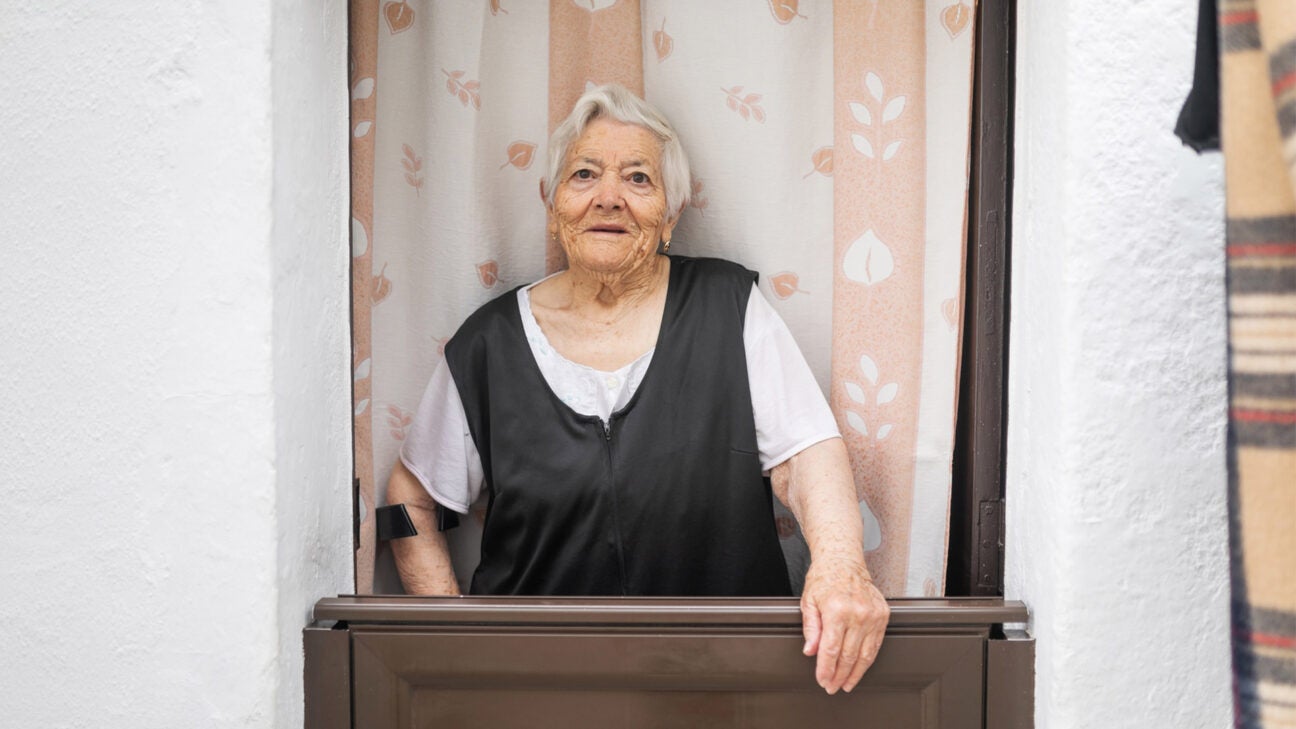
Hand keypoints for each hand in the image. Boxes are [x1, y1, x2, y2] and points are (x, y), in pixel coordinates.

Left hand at [799, 556, 889, 693]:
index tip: (822, 680)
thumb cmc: (824, 578)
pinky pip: (876, 644)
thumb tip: (810, 651)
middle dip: (839, 675)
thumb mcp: (808, 602)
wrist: (844, 560)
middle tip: (832, 686)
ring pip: (866, 654)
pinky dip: (868, 659)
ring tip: (846, 684)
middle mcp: (858, 613)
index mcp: (836, 610)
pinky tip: (860, 668)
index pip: (831, 650)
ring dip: (855, 673)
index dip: (826, 670)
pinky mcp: (883, 615)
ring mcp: (873, 615)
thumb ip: (810, 629)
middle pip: (849, 656)